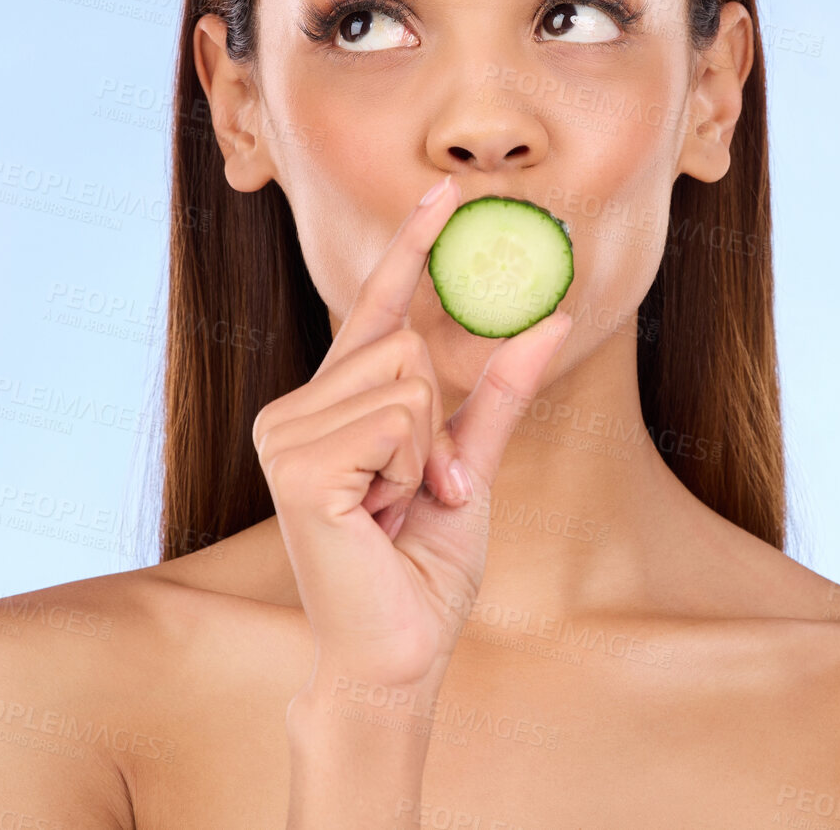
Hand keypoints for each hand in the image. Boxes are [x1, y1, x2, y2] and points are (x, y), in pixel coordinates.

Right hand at [253, 175, 571, 686]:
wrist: (399, 650)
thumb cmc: (423, 566)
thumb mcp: (471, 464)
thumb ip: (500, 392)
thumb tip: (551, 317)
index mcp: (331, 403)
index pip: (374, 307)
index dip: (410, 244)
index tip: (445, 188)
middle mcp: (294, 409)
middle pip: (405, 344)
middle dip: (439, 425)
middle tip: (421, 492)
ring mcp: (287, 434)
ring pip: (407, 378)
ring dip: (428, 454)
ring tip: (398, 508)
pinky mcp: (298, 466)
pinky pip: (399, 419)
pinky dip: (416, 471)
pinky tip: (385, 518)